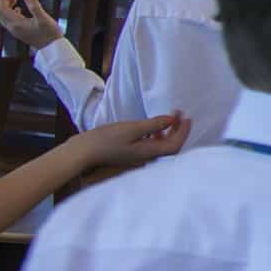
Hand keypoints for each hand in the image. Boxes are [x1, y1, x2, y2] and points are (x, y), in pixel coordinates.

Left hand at [0, 0, 63, 50]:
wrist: (52, 47)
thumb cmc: (49, 35)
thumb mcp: (43, 18)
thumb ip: (34, 6)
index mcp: (16, 23)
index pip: (2, 8)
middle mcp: (13, 27)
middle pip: (1, 12)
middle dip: (4, 0)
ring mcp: (16, 30)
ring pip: (5, 16)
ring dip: (7, 5)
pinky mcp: (20, 32)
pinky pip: (10, 20)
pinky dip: (11, 11)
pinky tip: (18, 9)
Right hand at [69, 111, 190, 168]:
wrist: (83, 152)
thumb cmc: (105, 140)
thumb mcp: (132, 128)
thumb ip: (153, 125)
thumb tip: (172, 120)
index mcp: (149, 153)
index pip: (175, 145)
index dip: (184, 132)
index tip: (187, 118)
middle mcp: (146, 158)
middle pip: (170, 146)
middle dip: (178, 129)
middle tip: (179, 113)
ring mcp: (139, 157)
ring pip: (161, 145)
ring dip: (168, 131)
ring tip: (170, 116)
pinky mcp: (131, 154)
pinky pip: (151, 145)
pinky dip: (157, 135)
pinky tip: (154, 127)